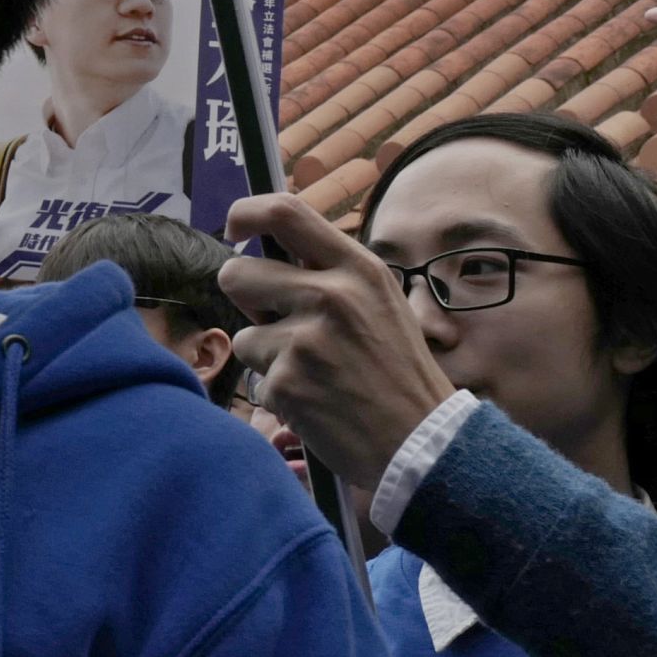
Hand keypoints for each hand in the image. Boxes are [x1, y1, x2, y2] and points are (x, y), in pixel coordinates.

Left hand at [216, 193, 462, 509]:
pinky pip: (256, 379)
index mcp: (358, 270)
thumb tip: (270, 249)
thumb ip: (331, 273)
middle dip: (245, 299)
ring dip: (268, 357)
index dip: (245, 213)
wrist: (421, 444)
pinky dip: (280, 393)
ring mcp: (305, 341)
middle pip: (237, 274)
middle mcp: (330, 296)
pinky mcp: (287, 384)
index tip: (234, 230)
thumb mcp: (381, 302)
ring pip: (244, 335)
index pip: (284, 212)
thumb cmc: (398, 371)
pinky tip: (318, 402)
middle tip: (276, 321)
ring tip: (317, 373)